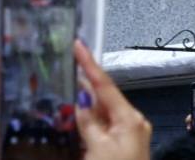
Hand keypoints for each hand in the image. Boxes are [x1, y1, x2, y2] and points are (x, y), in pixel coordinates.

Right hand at [74, 40, 152, 159]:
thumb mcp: (97, 148)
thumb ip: (88, 124)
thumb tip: (80, 103)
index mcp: (130, 118)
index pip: (106, 85)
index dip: (89, 64)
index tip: (78, 45)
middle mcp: (132, 123)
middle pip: (103, 100)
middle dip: (84, 87)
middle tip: (64, 69)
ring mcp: (127, 137)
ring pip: (100, 116)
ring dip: (82, 108)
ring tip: (62, 92)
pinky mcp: (119, 149)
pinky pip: (101, 130)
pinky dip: (87, 125)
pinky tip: (72, 122)